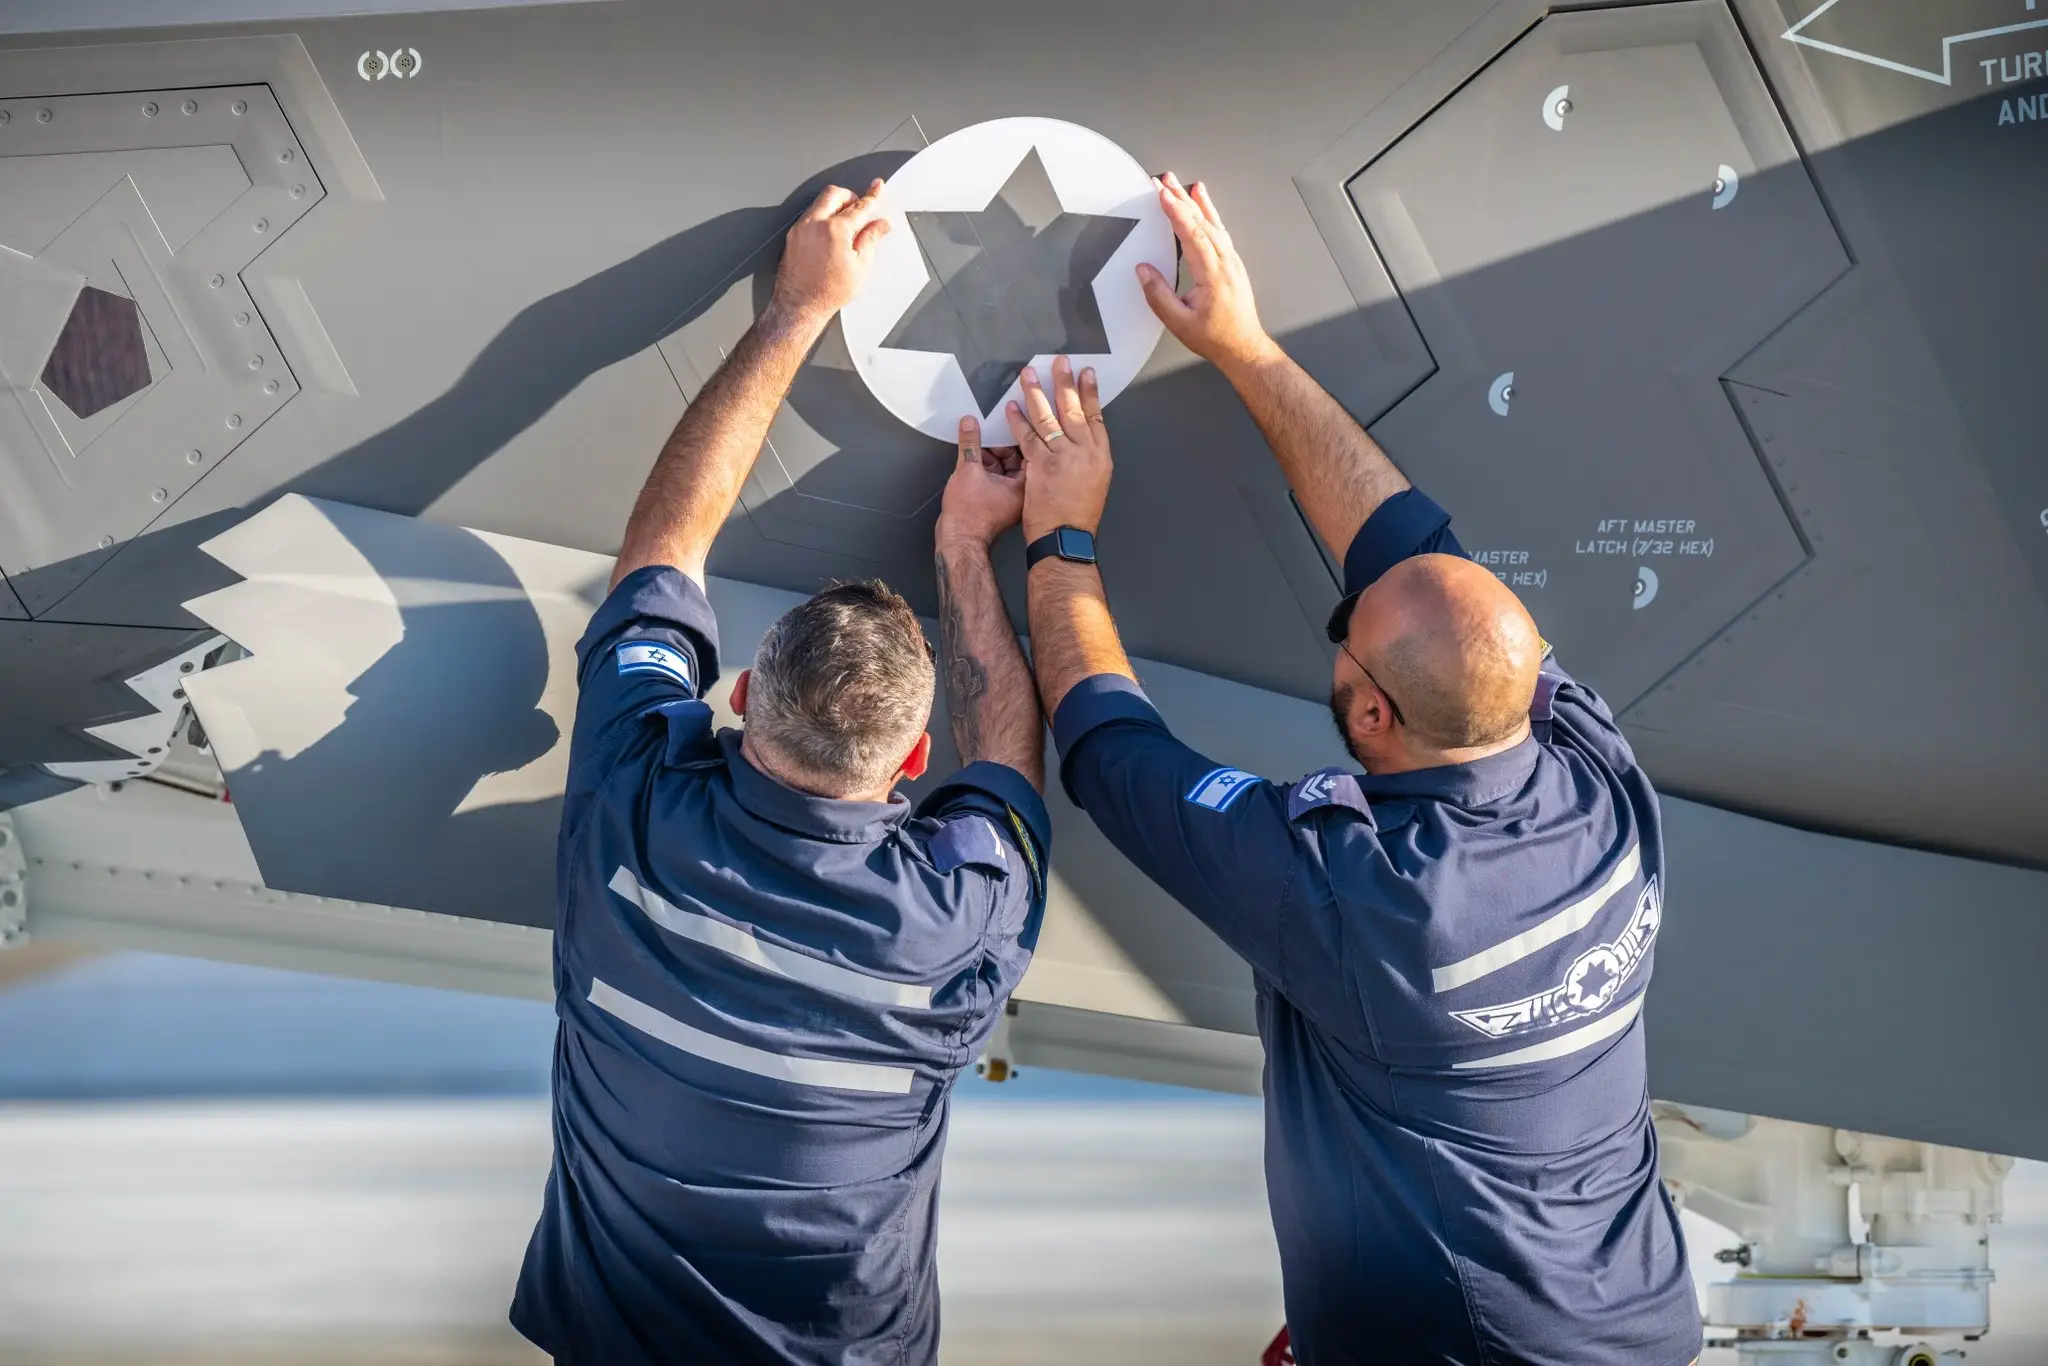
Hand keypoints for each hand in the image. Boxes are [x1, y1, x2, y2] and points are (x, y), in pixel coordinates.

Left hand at [768, 180, 889, 330]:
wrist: (800, 305)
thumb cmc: (827, 292)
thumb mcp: (860, 266)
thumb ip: (870, 239)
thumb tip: (881, 225)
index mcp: (835, 229)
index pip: (859, 206)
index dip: (872, 195)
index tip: (877, 187)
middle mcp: (814, 223)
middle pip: (834, 193)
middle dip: (849, 196)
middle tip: (859, 208)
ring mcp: (800, 228)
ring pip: (820, 202)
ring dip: (835, 206)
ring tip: (846, 225)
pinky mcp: (792, 235)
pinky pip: (810, 216)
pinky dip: (822, 217)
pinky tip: (830, 233)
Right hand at [936, 418, 1024, 550]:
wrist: (958, 540)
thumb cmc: (969, 517)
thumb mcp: (968, 469)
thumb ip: (969, 443)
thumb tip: (970, 425)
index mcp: (1024, 487)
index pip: (1027, 452)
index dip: (1015, 435)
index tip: (1006, 423)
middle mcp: (1020, 494)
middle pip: (1014, 459)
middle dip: (999, 445)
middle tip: (987, 432)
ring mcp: (1008, 499)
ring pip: (1002, 468)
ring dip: (989, 456)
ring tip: (975, 445)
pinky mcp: (995, 502)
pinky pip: (994, 478)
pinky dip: (984, 468)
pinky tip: (971, 459)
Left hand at [1012, 356, 1111, 543]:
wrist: (1067, 539)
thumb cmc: (1078, 518)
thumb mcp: (1094, 484)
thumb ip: (1087, 460)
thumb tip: (1079, 445)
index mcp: (1101, 456)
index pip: (1097, 416)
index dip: (1091, 392)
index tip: (1086, 374)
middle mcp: (1086, 452)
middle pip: (1075, 409)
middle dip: (1065, 382)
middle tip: (1059, 362)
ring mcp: (1064, 457)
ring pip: (1049, 417)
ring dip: (1037, 393)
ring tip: (1027, 375)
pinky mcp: (1042, 465)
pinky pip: (1028, 436)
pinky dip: (1019, 420)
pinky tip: (1012, 407)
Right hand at [1136, 173, 1276, 372]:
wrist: (1244, 347)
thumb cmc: (1217, 338)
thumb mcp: (1179, 323)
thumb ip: (1159, 296)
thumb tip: (1144, 271)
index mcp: (1213, 275)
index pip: (1193, 234)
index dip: (1176, 212)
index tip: (1163, 194)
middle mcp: (1226, 263)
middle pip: (1203, 222)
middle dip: (1182, 199)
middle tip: (1166, 180)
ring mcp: (1232, 262)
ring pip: (1214, 224)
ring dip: (1197, 203)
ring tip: (1184, 185)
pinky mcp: (1233, 264)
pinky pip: (1221, 232)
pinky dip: (1211, 215)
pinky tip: (1204, 206)